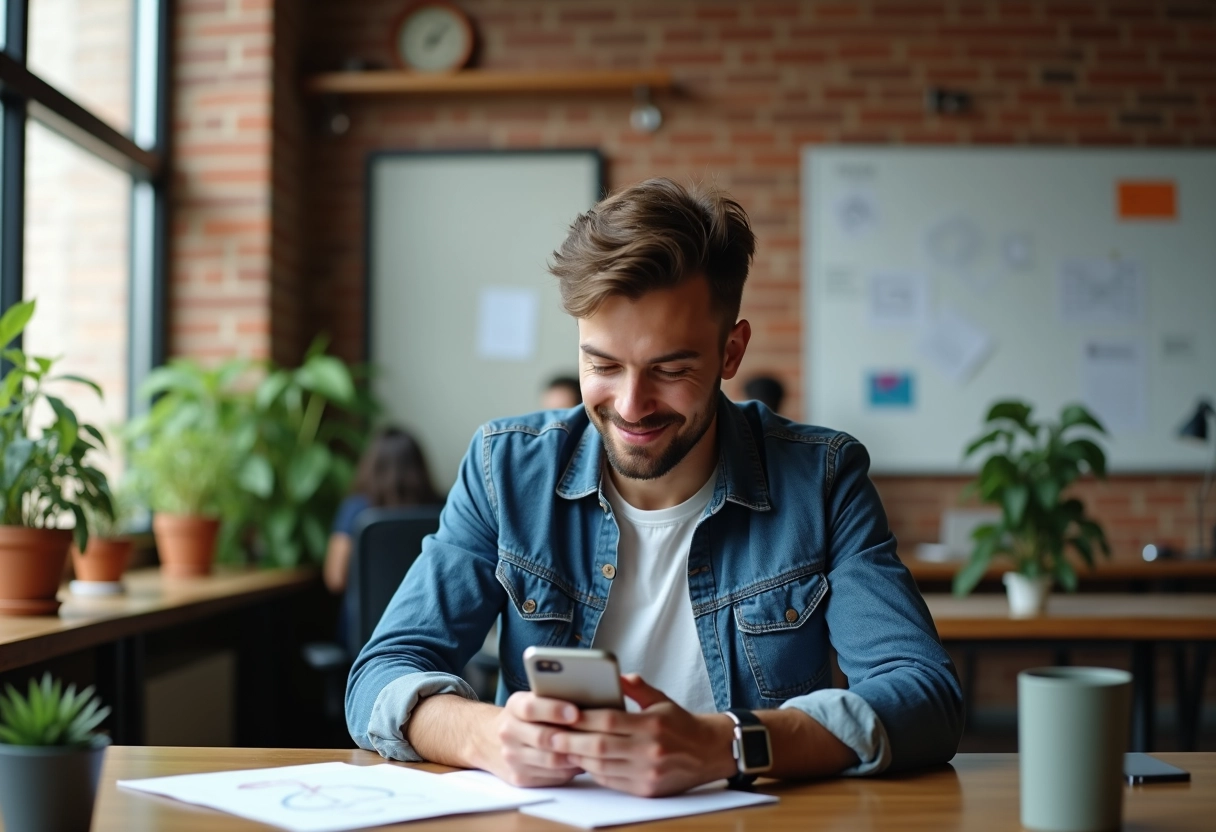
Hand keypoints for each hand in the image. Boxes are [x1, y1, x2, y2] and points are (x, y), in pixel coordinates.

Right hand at [472, 692, 584, 787]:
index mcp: (514, 707)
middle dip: (569, 738)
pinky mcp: (518, 777)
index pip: (531, 708)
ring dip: (573, 756)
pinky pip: (551, 777)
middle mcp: (508, 732)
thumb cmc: (525, 718)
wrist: (489, 740)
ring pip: (550, 761)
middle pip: (542, 738)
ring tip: (591, 750)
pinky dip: (568, 770)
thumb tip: (590, 701)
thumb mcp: (532, 700)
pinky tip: (578, 762)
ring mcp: (511, 757)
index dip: (554, 710)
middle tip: (592, 736)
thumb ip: (554, 699)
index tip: (575, 712)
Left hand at [551, 674, 737, 796]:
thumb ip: (636, 686)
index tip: (564, 713)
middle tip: (551, 735)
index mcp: (653, 724)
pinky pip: (612, 782)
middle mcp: (650, 750)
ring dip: (579, 758)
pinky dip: (594, 772)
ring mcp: (648, 772)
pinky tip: (584, 761)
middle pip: (600, 746)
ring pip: (602, 767)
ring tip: (562, 748)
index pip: (609, 720)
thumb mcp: (662, 699)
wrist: (710, 752)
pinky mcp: (647, 789)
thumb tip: (614, 675)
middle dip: (572, 740)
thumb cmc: (682, 724)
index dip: (583, 718)